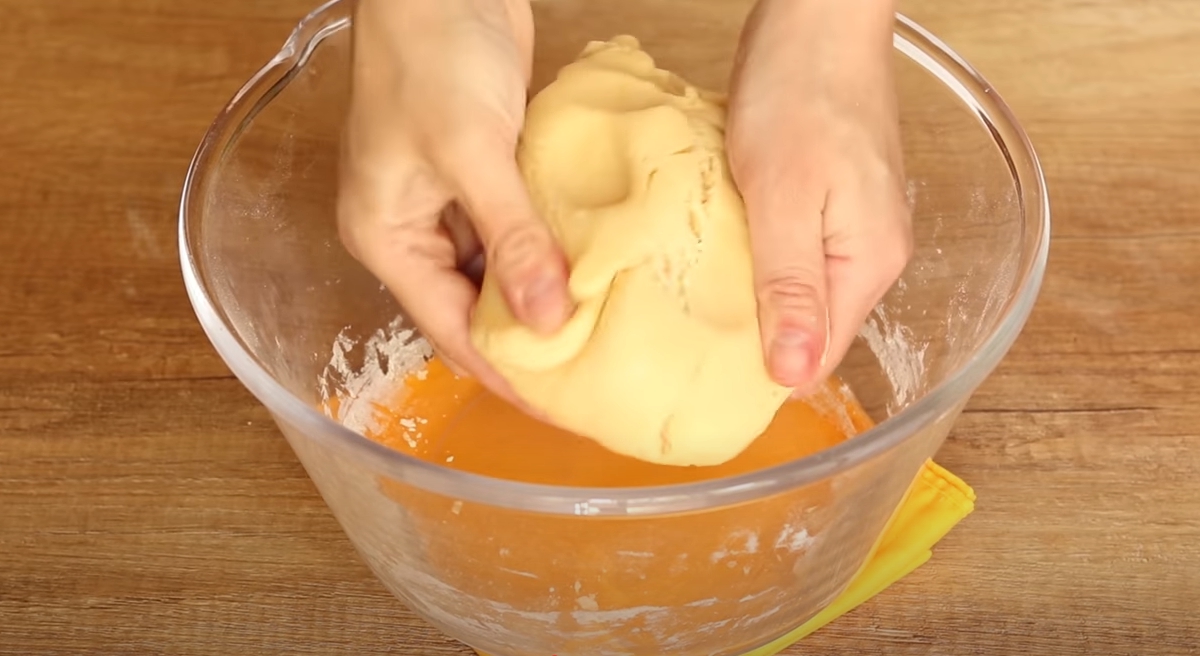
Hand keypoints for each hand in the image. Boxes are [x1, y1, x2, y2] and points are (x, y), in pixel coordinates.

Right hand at [337, 0, 571, 404]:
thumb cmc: (432, 51)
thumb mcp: (471, 152)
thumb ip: (512, 238)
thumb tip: (549, 319)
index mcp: (386, 237)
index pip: (449, 329)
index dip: (505, 372)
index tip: (560, 407)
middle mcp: (413, 228)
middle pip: (473, 309)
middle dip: (528, 345)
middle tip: (591, 380)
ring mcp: (449, 199)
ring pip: (499, 273)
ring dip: (545, 299)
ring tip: (601, 339)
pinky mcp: (484, 172)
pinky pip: (518, 231)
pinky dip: (550, 252)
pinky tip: (592, 273)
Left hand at [727, 0, 912, 394]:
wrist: (816, 17)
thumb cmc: (799, 94)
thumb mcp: (785, 197)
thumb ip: (791, 286)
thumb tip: (795, 375)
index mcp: (870, 262)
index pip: (820, 354)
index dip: (764, 373)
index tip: (704, 381)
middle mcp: (871, 252)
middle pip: (811, 326)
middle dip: (754, 340)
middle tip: (687, 344)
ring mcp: (853, 223)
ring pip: (797, 288)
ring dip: (751, 298)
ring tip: (695, 305)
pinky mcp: (830, 198)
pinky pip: (791, 252)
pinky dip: (754, 259)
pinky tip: (718, 255)